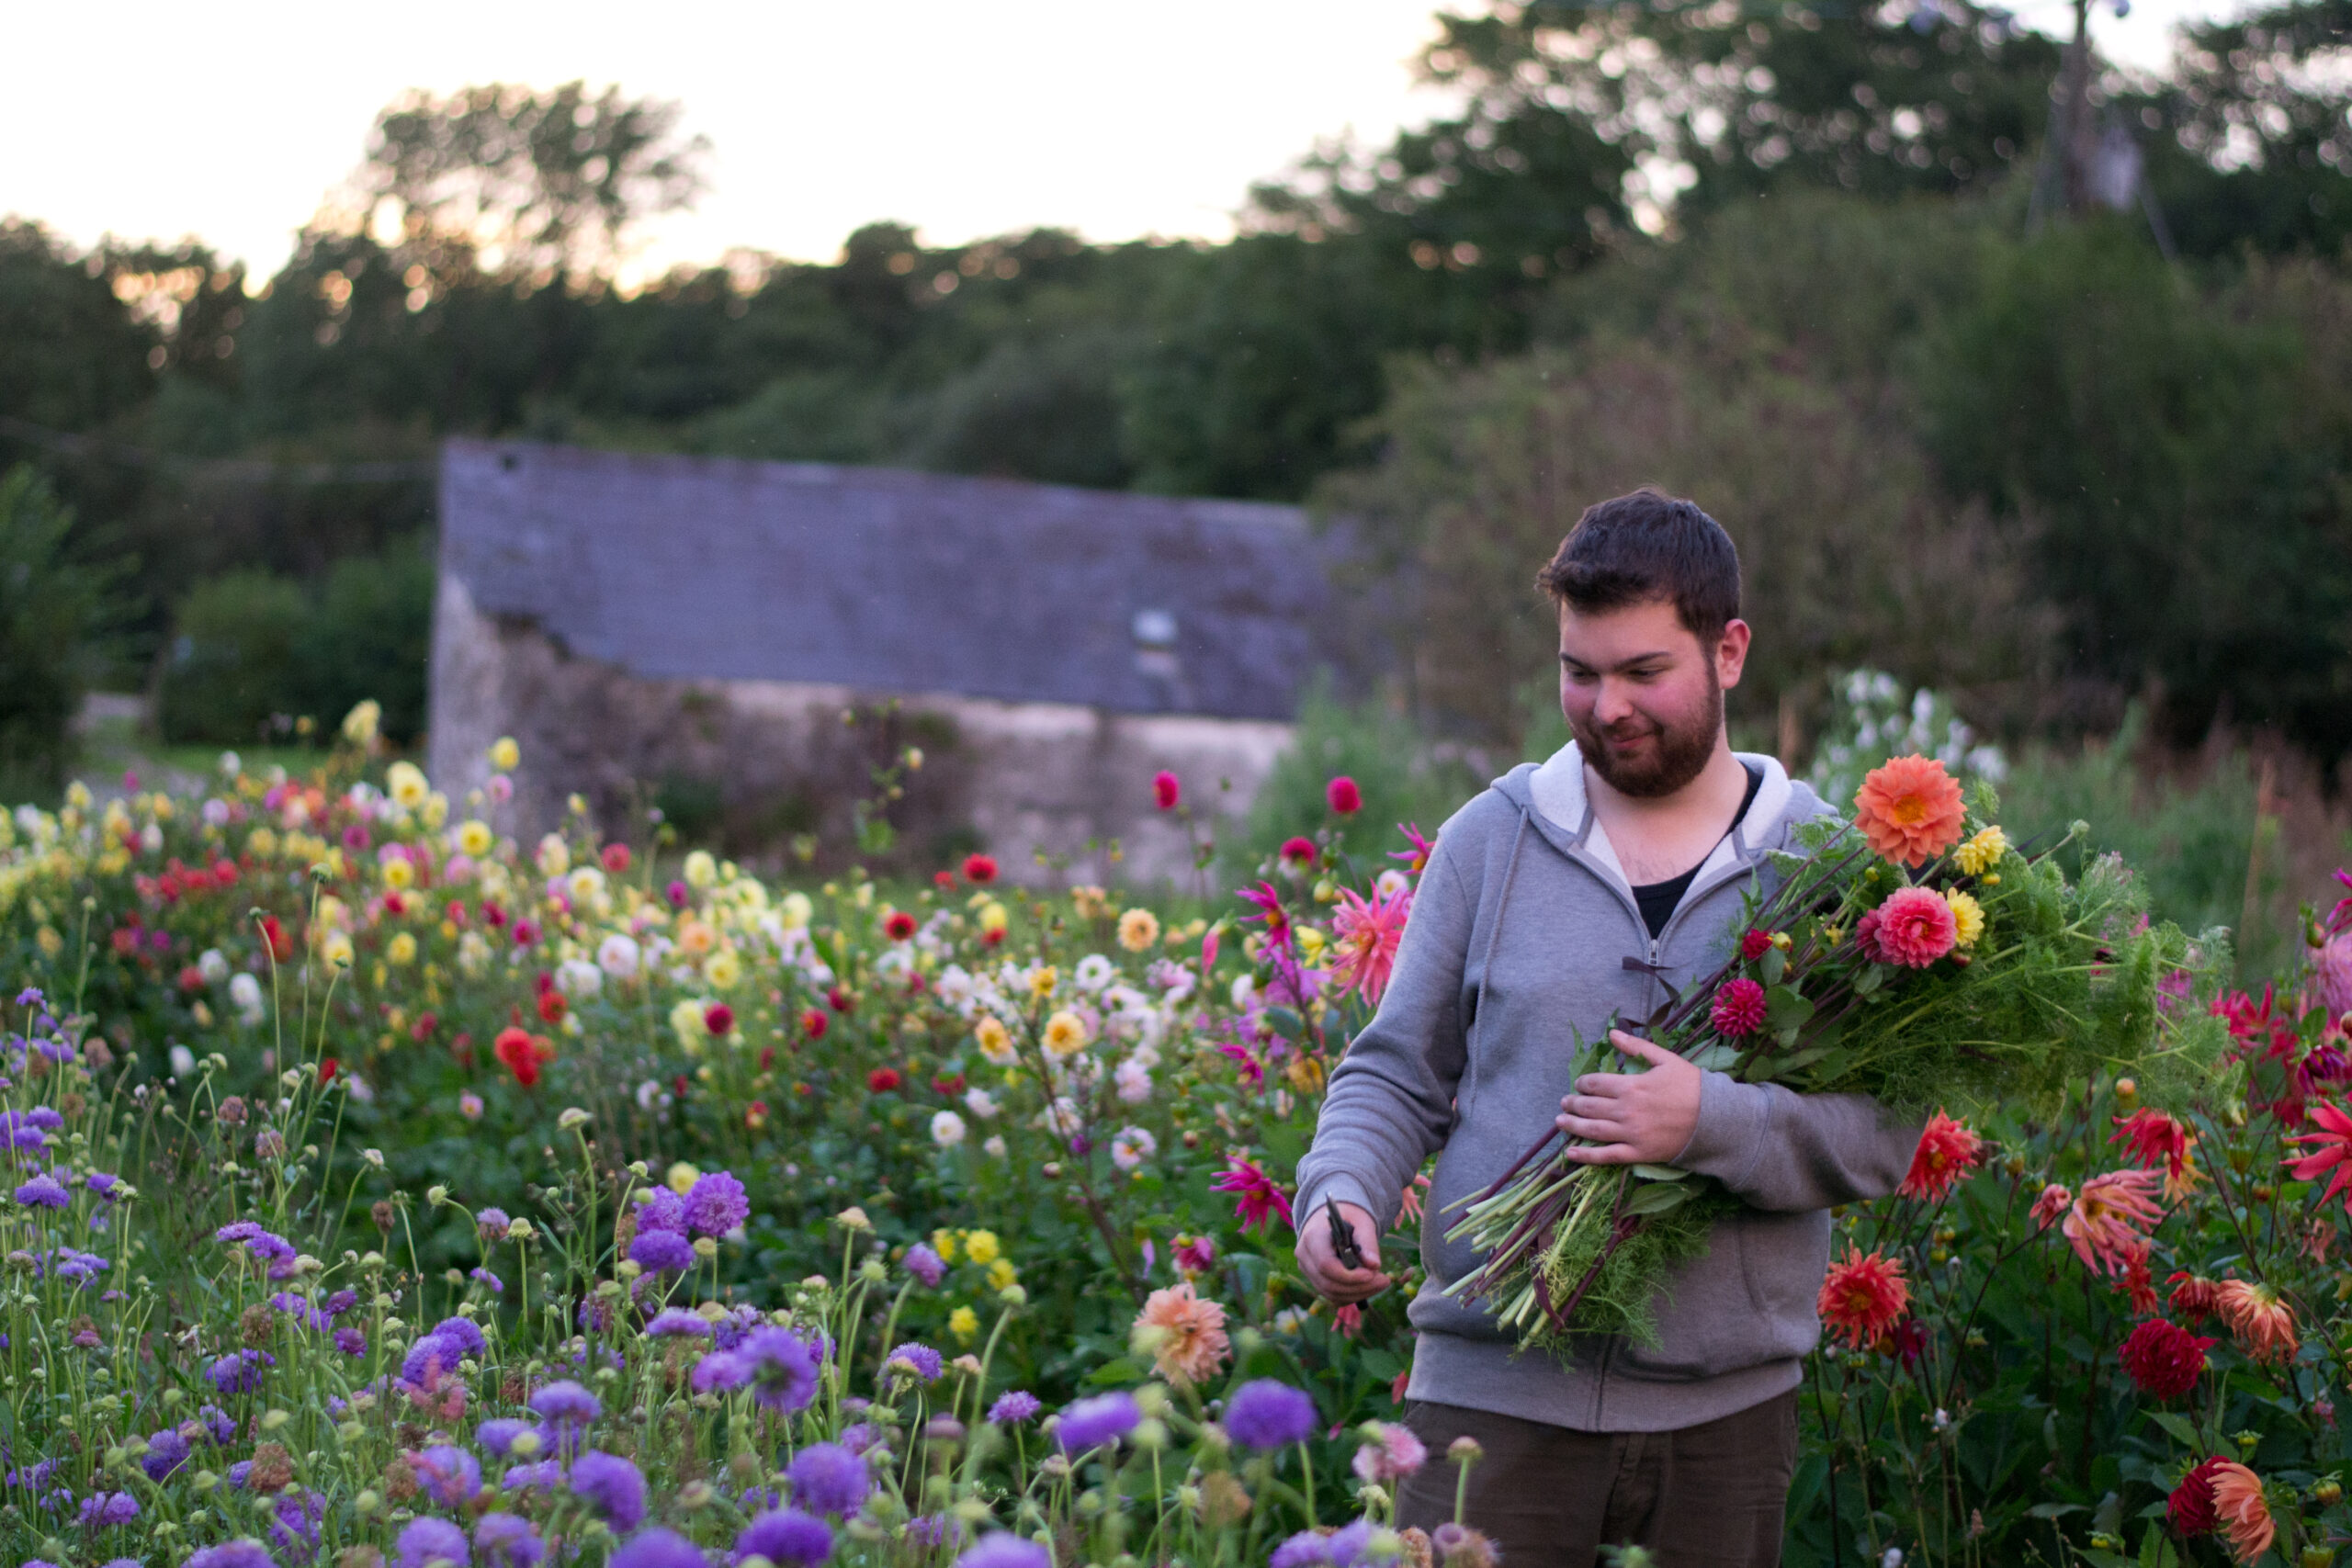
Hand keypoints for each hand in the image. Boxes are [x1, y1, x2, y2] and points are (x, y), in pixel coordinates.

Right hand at [1295, 1201, 1390, 1304]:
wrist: (1332, 1218)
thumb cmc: (1347, 1217)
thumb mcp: (1361, 1222)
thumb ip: (1367, 1242)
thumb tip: (1375, 1265)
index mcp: (1312, 1237)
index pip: (1325, 1264)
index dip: (1348, 1275)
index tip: (1371, 1274)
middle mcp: (1305, 1256)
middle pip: (1329, 1284)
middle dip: (1359, 1287)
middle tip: (1384, 1280)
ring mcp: (1308, 1270)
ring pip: (1331, 1294)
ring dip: (1359, 1293)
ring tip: (1381, 1282)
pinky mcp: (1315, 1280)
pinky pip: (1334, 1296)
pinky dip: (1353, 1295)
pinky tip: (1369, 1286)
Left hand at [1558, 1029, 1702, 1165]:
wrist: (1716, 1119)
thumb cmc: (1692, 1086)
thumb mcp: (1665, 1060)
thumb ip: (1637, 1047)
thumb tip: (1612, 1032)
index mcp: (1630, 1086)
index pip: (1596, 1083)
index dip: (1583, 1084)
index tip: (1579, 1084)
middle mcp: (1625, 1110)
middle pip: (1590, 1106)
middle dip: (1573, 1103)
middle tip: (1564, 1102)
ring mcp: (1630, 1134)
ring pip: (1592, 1130)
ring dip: (1572, 1125)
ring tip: (1560, 1121)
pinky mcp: (1638, 1153)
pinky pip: (1606, 1156)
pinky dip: (1586, 1156)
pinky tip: (1570, 1153)